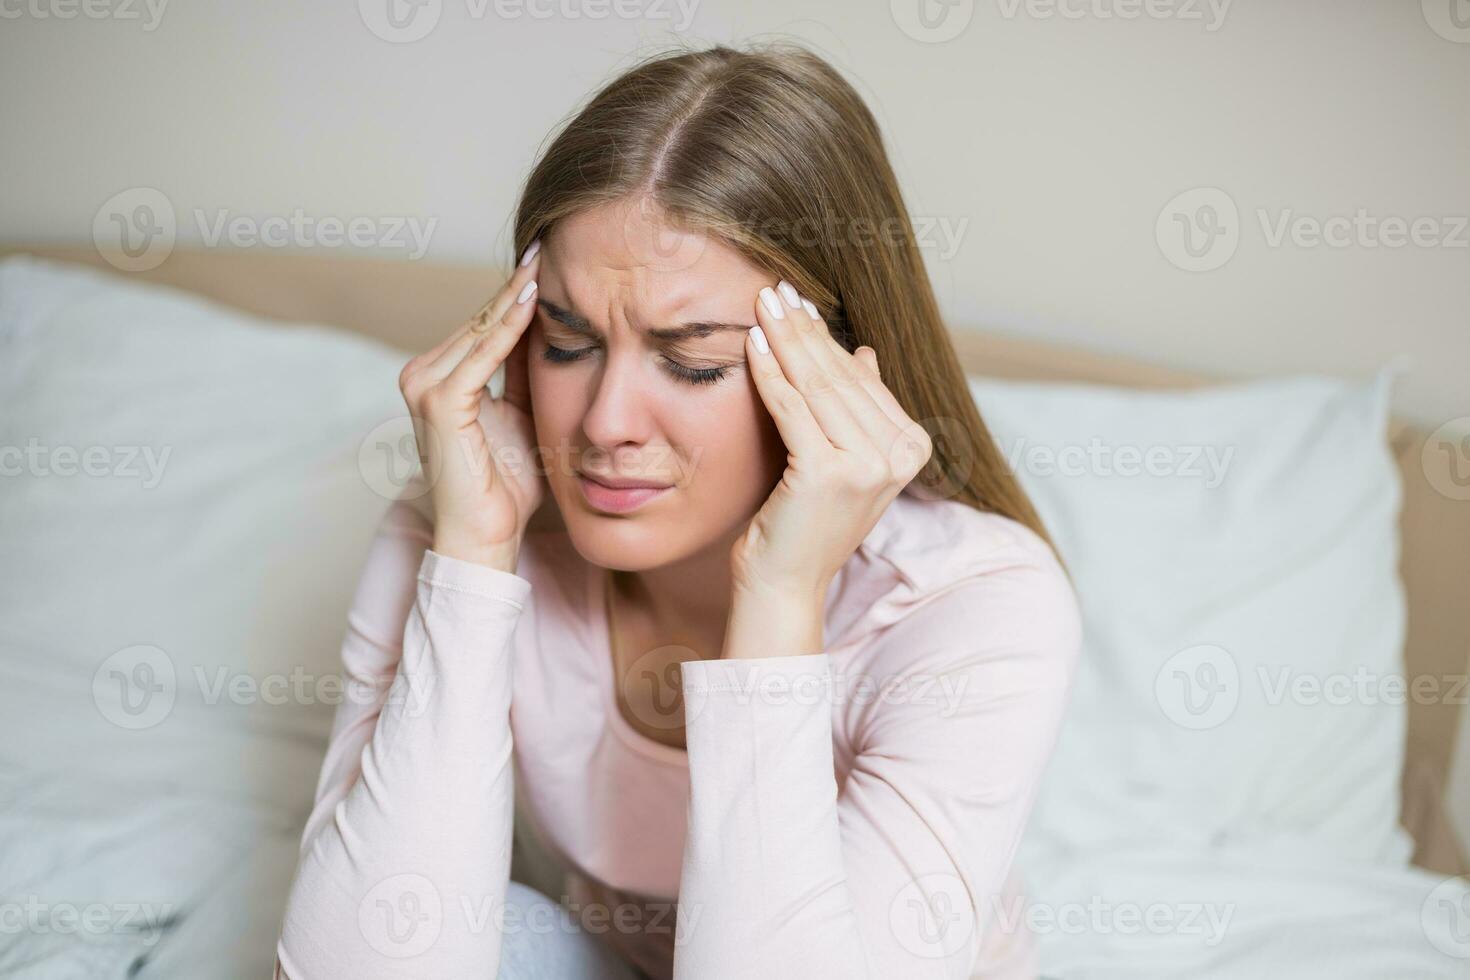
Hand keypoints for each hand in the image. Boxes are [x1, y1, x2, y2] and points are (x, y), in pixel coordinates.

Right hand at [397, 240, 543, 568]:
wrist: (486, 536)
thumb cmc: (505, 487)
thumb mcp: (524, 416)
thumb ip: (526, 375)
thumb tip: (551, 331)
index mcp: (440, 377)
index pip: (484, 324)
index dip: (516, 292)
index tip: (547, 256)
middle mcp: (424, 375)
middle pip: (481, 319)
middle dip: (517, 283)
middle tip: (549, 240)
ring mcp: (426, 386)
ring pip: (481, 330)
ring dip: (515, 295)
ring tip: (545, 258)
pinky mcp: (439, 403)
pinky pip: (483, 354)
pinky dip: (509, 326)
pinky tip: (534, 299)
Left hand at [733, 280, 932, 598]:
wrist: (785, 582)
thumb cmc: (805, 521)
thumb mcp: (843, 459)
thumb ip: (858, 409)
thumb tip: (865, 353)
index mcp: (911, 450)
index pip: (861, 379)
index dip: (826, 339)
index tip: (798, 304)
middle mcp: (898, 457)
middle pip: (839, 377)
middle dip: (803, 329)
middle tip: (775, 290)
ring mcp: (867, 466)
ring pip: (816, 386)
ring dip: (784, 339)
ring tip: (761, 304)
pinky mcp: (826, 472)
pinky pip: (791, 408)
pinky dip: (768, 371)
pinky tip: (750, 343)